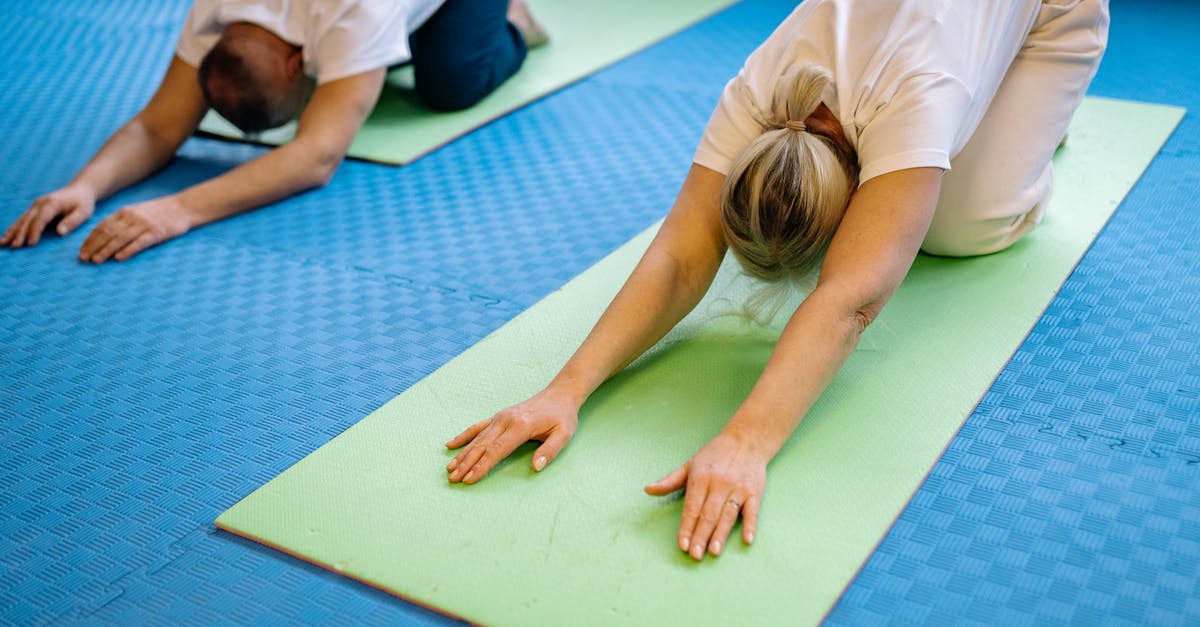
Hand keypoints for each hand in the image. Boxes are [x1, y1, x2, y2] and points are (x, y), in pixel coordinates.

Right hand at [1, 186, 95, 248]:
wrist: (80, 189)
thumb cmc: (83, 202)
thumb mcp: (83, 212)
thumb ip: (72, 221)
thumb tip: (60, 233)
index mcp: (52, 203)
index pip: (41, 219)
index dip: (35, 231)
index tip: (31, 244)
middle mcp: (40, 203)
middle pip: (28, 220)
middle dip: (20, 234)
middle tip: (14, 247)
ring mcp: (36, 205)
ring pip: (21, 219)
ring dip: (12, 231)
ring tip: (3, 243)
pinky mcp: (34, 208)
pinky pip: (22, 219)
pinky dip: (13, 228)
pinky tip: (6, 237)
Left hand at [78, 196, 190, 262]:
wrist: (183, 207)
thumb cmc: (160, 213)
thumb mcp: (138, 212)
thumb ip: (123, 221)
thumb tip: (105, 236)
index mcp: (125, 212)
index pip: (102, 226)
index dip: (90, 239)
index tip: (82, 251)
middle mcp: (132, 217)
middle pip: (108, 233)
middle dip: (94, 246)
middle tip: (84, 259)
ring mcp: (144, 224)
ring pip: (120, 238)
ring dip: (107, 250)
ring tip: (97, 260)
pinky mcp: (157, 232)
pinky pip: (140, 242)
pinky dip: (128, 250)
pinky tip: (119, 258)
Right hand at [446, 388, 579, 483]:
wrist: (559, 394)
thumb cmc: (562, 417)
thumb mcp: (564, 434)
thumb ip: (550, 451)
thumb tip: (536, 467)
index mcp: (521, 426)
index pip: (497, 450)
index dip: (482, 466)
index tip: (469, 479)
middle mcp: (506, 420)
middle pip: (482, 446)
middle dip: (466, 463)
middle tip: (453, 479)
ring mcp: (500, 417)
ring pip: (477, 438)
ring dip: (463, 454)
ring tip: (449, 468)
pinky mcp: (498, 416)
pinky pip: (477, 427)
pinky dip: (464, 436)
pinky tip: (451, 444)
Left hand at [645, 430, 768, 559]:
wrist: (746, 439)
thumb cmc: (715, 455)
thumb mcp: (690, 465)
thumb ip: (669, 481)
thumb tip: (648, 489)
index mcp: (701, 478)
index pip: (692, 508)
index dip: (686, 527)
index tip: (682, 545)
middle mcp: (719, 484)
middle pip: (708, 514)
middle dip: (700, 536)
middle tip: (695, 555)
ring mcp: (738, 488)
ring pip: (727, 515)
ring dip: (720, 534)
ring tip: (713, 551)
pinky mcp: (755, 492)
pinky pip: (752, 511)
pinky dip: (750, 525)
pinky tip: (747, 540)